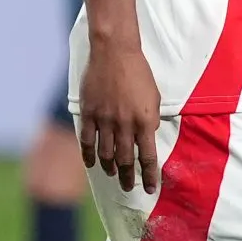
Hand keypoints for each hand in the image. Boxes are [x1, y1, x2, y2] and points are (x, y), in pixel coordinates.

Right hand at [79, 39, 160, 193]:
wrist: (115, 52)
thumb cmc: (138, 72)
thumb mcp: (154, 96)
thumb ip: (151, 119)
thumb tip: (148, 137)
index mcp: (144, 121)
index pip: (148, 157)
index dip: (150, 176)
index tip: (151, 188)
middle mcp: (125, 125)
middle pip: (126, 160)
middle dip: (128, 177)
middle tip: (129, 187)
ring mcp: (105, 120)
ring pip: (106, 154)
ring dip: (110, 168)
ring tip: (113, 174)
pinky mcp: (89, 114)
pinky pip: (87, 141)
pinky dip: (89, 156)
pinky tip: (91, 163)